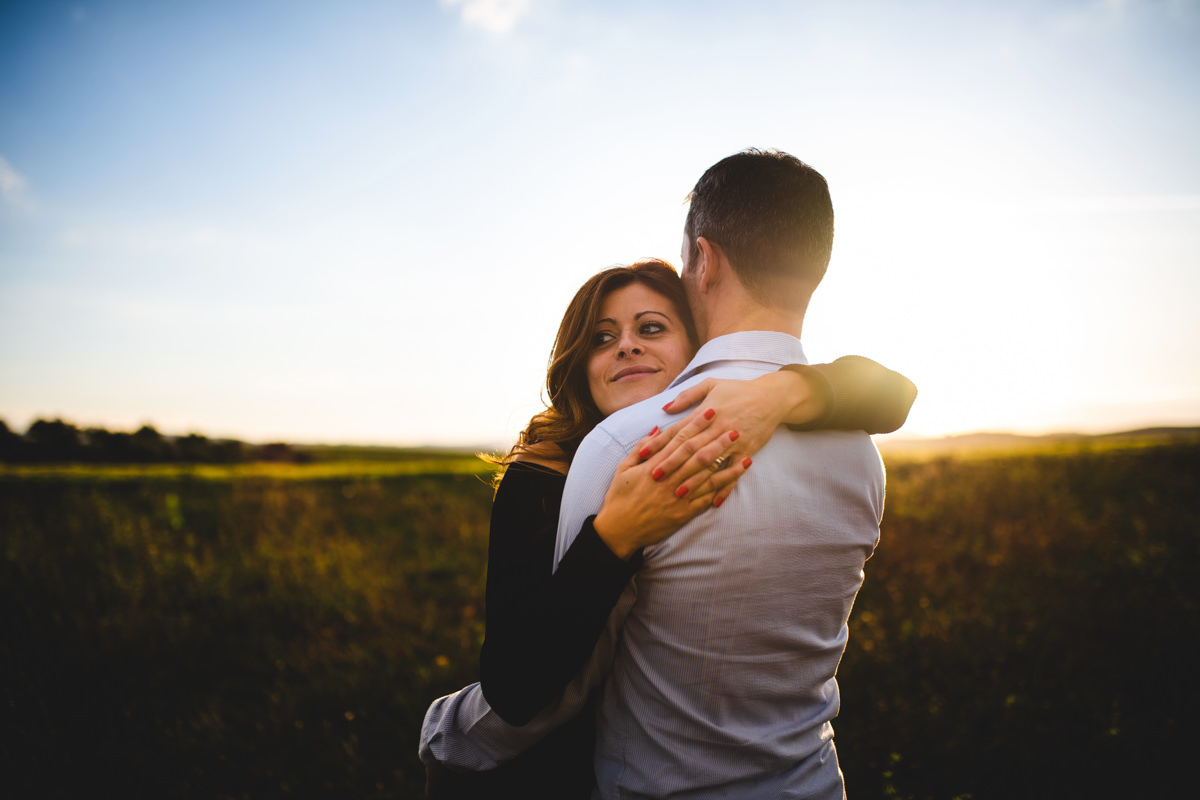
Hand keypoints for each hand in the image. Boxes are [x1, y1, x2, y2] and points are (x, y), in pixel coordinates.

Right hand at [592, 416, 750, 559]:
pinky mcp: (683, 513)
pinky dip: (723, 487)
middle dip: (717, 440)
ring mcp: (678, 497)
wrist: (619, 531)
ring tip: (744, 450)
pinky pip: (707, 498)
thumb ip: (640, 448)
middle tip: (734, 426)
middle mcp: (669, 479)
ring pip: (707, 476)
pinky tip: (736, 477)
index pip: (679, 439)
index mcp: (654, 465)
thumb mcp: (623, 469)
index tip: (710, 411)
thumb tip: (656, 430)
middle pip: (698, 455)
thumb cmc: (619, 498)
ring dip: (726, 462)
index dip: (696, 424)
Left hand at [658, 370, 825, 476]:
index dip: (659, 443)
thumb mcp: (712, 385)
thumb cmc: (738, 390)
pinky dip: (725, 487)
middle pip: (690, 448)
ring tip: (678, 492)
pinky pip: (733, 472)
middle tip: (654, 478)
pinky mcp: (747, 451)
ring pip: (710, 462)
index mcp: (705, 413)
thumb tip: (665, 408)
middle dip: (671, 463)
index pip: (678, 430)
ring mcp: (732, 441)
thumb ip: (687, 396)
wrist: (771, 397)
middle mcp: (716, 428)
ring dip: (694, 478)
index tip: (642, 455)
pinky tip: (714, 501)